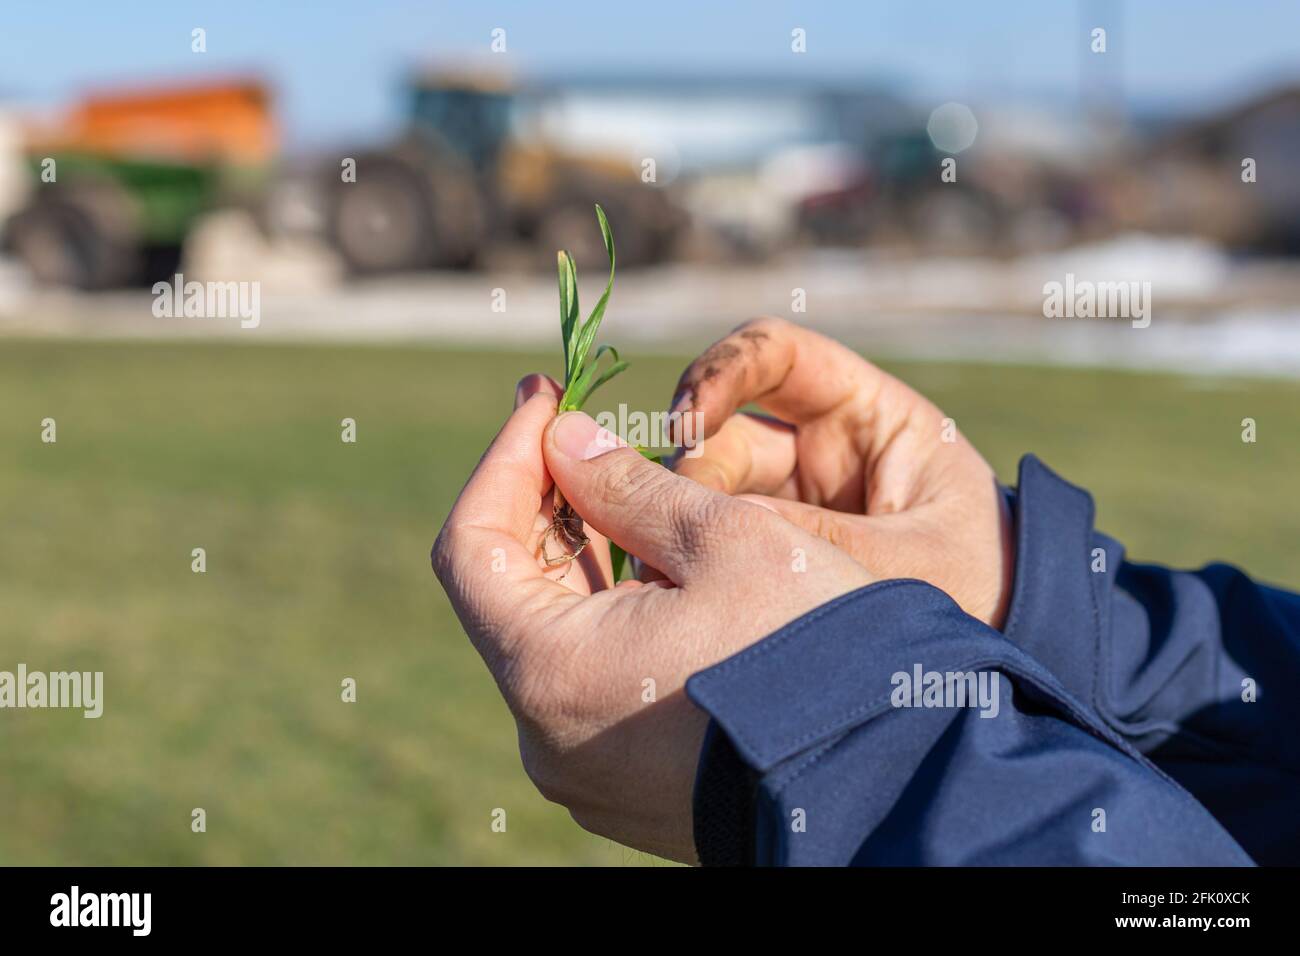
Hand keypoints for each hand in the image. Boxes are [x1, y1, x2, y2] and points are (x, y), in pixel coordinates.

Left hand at [431, 374, 873, 861]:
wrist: (891, 778)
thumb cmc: (814, 649)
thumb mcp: (724, 539)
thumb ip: (626, 485)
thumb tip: (564, 440)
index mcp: (550, 672)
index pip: (471, 547)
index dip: (503, 459)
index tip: (545, 398)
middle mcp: (548, 736)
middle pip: (511, 592)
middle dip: (545, 501)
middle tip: (584, 427)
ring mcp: (587, 771)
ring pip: (556, 638)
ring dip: (583, 558)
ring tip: (630, 489)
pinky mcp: (630, 788)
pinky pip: (595, 685)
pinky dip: (611, 617)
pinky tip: (658, 570)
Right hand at [669, 317, 1013, 628]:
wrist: (994, 668)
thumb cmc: (983, 592)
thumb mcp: (917, 564)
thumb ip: (824, 541)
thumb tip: (716, 521)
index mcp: (874, 416)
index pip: (780, 356)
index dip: (723, 370)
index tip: (687, 420)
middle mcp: (825, 446)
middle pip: (730, 429)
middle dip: (696, 469)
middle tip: (678, 527)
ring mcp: (795, 498)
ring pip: (713, 487)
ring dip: (686, 519)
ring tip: (671, 568)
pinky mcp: (771, 549)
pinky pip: (718, 537)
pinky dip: (692, 554)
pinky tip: (680, 584)